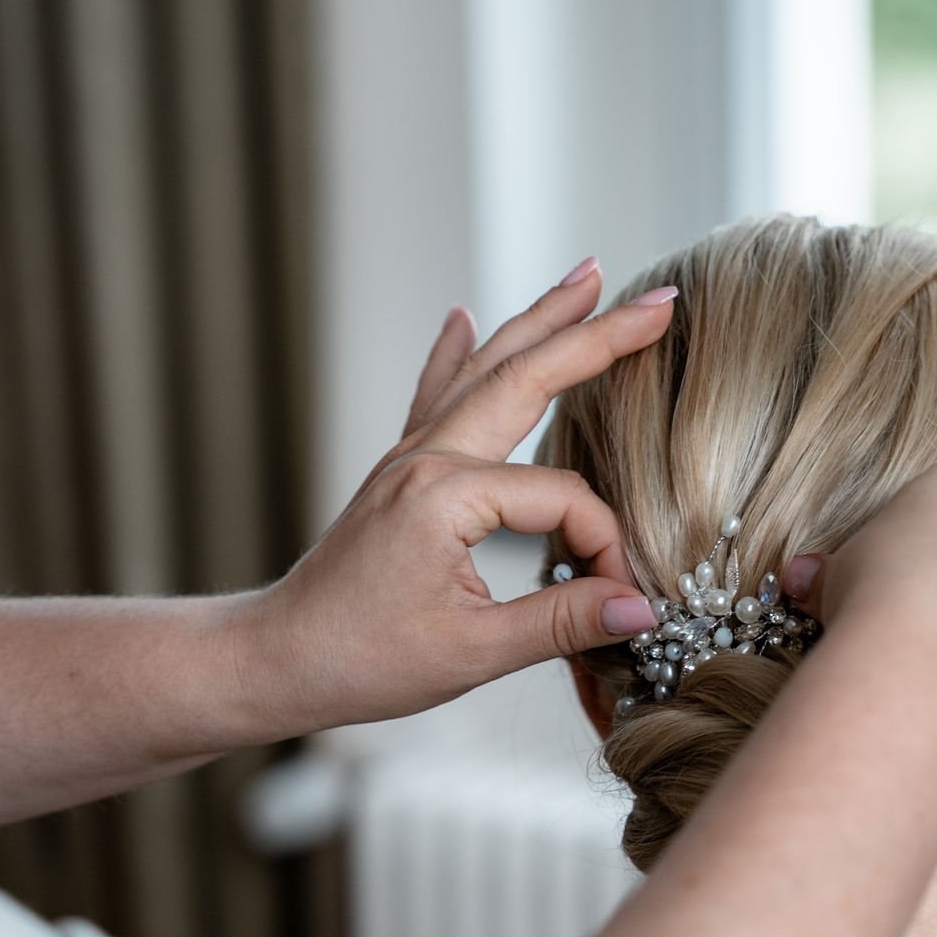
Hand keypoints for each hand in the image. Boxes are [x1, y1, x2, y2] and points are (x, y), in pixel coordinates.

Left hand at [236, 262, 676, 729]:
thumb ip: (562, 623)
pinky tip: (463, 315)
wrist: (278, 659)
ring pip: (486, 369)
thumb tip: (640, 608)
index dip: (603, 546)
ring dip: (539, 320)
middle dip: (597, 334)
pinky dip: (455, 352)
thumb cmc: (362, 661)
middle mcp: (427, 458)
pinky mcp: (399, 470)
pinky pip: (435, 394)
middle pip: (527, 377)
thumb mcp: (472, 653)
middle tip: (658, 301)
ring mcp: (409, 456)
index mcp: (445, 496)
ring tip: (588, 275)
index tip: (619, 597)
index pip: (562, 499)